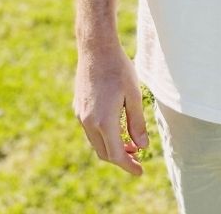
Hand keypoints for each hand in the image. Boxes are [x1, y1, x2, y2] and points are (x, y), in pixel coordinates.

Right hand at [73, 42, 148, 175]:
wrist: (96, 48)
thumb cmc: (119, 68)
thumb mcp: (134, 95)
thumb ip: (137, 123)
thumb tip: (142, 146)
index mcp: (104, 122)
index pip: (117, 155)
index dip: (129, 166)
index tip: (140, 171)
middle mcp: (88, 122)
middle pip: (105, 153)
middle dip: (121, 158)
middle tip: (138, 156)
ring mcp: (80, 115)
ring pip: (96, 142)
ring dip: (112, 147)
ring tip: (130, 142)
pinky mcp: (78, 107)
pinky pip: (90, 130)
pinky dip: (103, 136)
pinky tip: (116, 126)